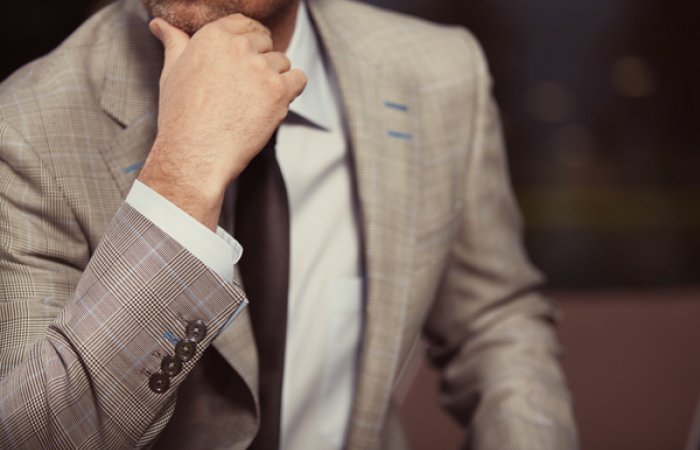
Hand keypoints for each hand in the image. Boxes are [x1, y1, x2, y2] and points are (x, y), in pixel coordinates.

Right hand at [138, 15, 306, 229]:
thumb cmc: (181, 117)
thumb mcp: (171, 72)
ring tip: (254, 103)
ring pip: (282, 63)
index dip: (250, 38)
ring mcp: (261, 69)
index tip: (250, 54)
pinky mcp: (278, 91)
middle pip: (265, 43)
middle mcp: (239, 47)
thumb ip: (174, 43)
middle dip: (260, 61)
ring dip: (275, 79)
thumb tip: (160, 24)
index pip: (244, 23)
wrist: (195, 153)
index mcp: (213, 37)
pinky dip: (292, 90)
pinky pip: (299, 80)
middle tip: (246, 89)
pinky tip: (275, 105)